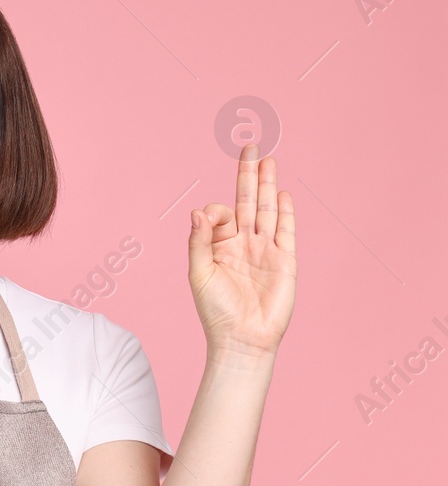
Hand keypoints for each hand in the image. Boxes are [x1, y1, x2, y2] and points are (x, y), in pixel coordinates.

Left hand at [187, 143, 296, 358]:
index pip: (219, 214)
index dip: (215, 211)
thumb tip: (199, 210)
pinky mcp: (285, 260)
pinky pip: (286, 230)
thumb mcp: (199, 274)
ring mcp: (265, 250)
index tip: (211, 220)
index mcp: (218, 247)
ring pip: (268, 210)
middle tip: (250, 146)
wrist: (243, 339)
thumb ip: (198, 241)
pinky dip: (286, 212)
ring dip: (267, 185)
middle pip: (247, 202)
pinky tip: (283, 193)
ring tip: (268, 159)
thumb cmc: (216, 312)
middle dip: (248, 175)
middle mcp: (242, 244)